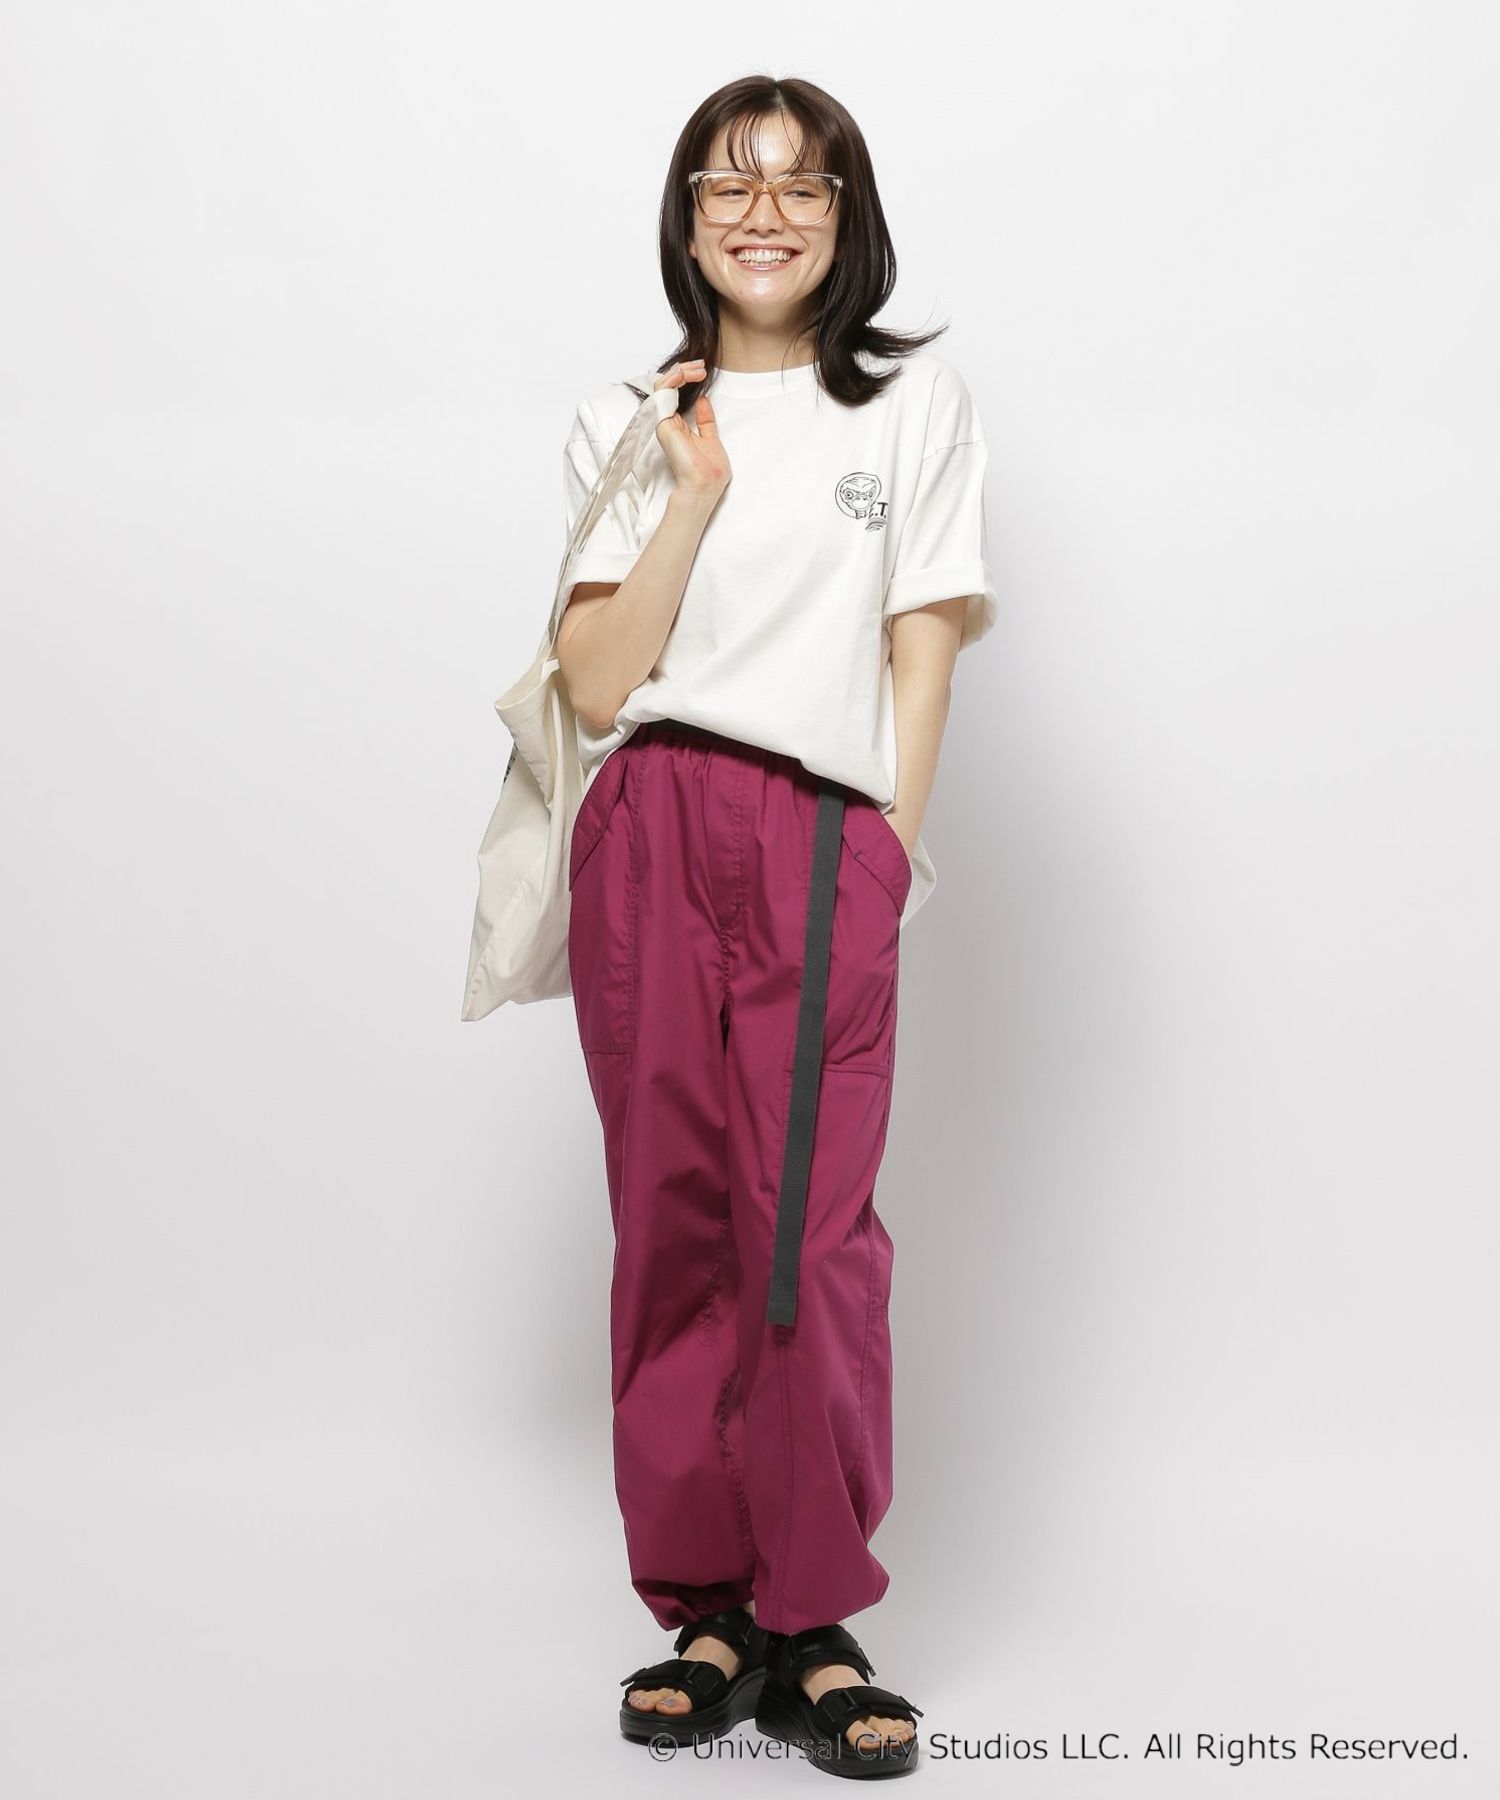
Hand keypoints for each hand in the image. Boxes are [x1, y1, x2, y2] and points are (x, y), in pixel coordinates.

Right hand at [653, 360, 730, 504]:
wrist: (704, 485)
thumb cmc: (708, 471)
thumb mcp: (711, 439)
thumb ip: (706, 421)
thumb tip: (704, 399)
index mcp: (679, 425)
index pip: (677, 392)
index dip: (687, 377)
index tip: (703, 371)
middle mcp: (669, 421)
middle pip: (669, 385)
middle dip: (685, 369)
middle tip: (701, 365)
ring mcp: (664, 421)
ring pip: (663, 384)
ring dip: (680, 371)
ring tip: (698, 368)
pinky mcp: (662, 422)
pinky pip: (661, 391)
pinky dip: (672, 378)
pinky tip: (686, 374)